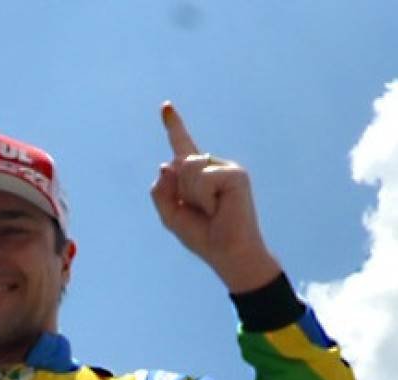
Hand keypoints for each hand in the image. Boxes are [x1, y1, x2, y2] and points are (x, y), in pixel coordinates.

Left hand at [148, 103, 280, 291]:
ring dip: (193, 196)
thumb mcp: (171, 216)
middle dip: (182, 192)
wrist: (229, 254)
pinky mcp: (236, 174)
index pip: (182, 147)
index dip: (174, 127)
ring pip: (189, 168)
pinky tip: (219, 208)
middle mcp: (212, 167)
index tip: (166, 107)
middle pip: (179, 164)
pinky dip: (205, 198)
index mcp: (197, 175)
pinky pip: (203, 178)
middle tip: (203, 212)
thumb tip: (167, 164)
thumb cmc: (204, 238)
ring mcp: (226, 168)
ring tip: (212, 211)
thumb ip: (160, 191)